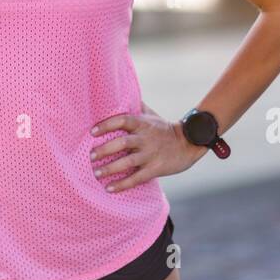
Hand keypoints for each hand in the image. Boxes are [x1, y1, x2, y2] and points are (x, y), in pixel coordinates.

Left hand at [89, 104, 209, 192]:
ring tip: (96, 173)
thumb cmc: (164, 128)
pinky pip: (137, 178)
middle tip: (91, 156)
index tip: (92, 132)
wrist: (188, 144)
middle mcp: (145, 138)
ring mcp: (150, 154)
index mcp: (142, 123)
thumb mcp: (151, 115)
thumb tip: (120, 92)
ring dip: (110, 169)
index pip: (122, 120)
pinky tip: (110, 188)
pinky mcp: (155, 169)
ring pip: (128, 162)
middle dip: (105, 150)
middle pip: (123, 143)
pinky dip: (122, 184)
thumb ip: (136, 106)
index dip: (106, 125)